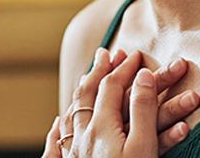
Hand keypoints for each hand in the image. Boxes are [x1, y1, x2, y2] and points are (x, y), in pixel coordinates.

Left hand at [43, 48, 198, 157]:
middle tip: (106, 53)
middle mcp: (83, 137)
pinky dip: (58, 128)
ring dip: (82, 92)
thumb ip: (142, 109)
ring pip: (72, 114)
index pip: (112, 86)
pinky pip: (56, 145)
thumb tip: (143, 76)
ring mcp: (74, 155)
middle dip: (99, 71)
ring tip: (86, 78)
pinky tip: (56, 125)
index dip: (124, 67)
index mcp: (102, 127)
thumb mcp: (143, 147)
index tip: (135, 54)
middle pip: (88, 95)